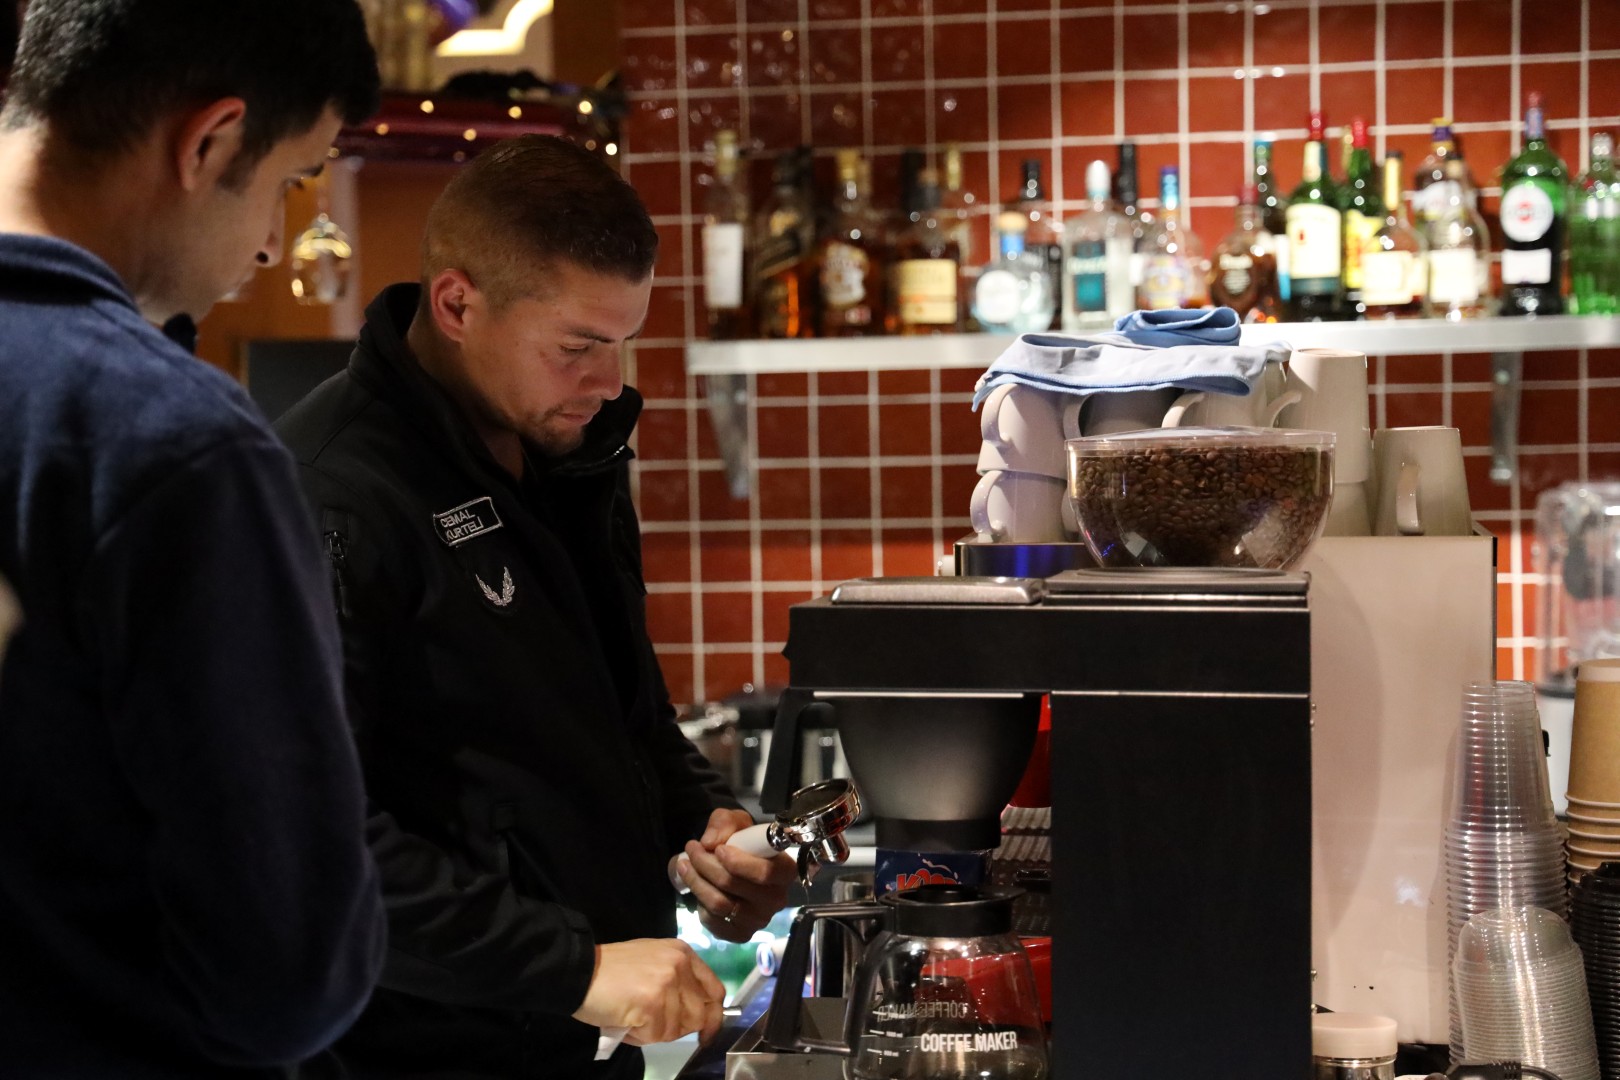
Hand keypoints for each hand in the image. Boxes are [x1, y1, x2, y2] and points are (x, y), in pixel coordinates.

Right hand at [570, 939, 724, 1046]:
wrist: (577, 970)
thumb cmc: (611, 971)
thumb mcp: (652, 963)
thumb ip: (676, 981)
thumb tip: (694, 1013)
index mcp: (682, 953)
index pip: (714, 990)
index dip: (713, 1016)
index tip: (706, 1033)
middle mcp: (680, 965)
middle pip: (699, 1015)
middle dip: (676, 1028)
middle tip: (650, 1022)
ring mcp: (667, 983)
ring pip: (677, 1030)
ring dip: (654, 1033)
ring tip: (632, 1018)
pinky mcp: (652, 1003)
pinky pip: (656, 1036)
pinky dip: (639, 1037)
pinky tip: (625, 1021)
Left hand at [675, 808, 796, 942]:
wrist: (737, 864)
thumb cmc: (742, 841)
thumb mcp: (735, 821)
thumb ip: (723, 823)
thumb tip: (709, 843)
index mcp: (785, 871)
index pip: (764, 873)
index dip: (738, 862)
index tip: (718, 849)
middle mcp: (776, 899)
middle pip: (734, 886)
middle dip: (706, 865)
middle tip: (691, 849)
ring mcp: (759, 920)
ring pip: (719, 904)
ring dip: (696, 881)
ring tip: (684, 864)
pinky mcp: (742, 933)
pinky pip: (713, 922)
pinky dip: (699, 904)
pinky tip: (697, 887)